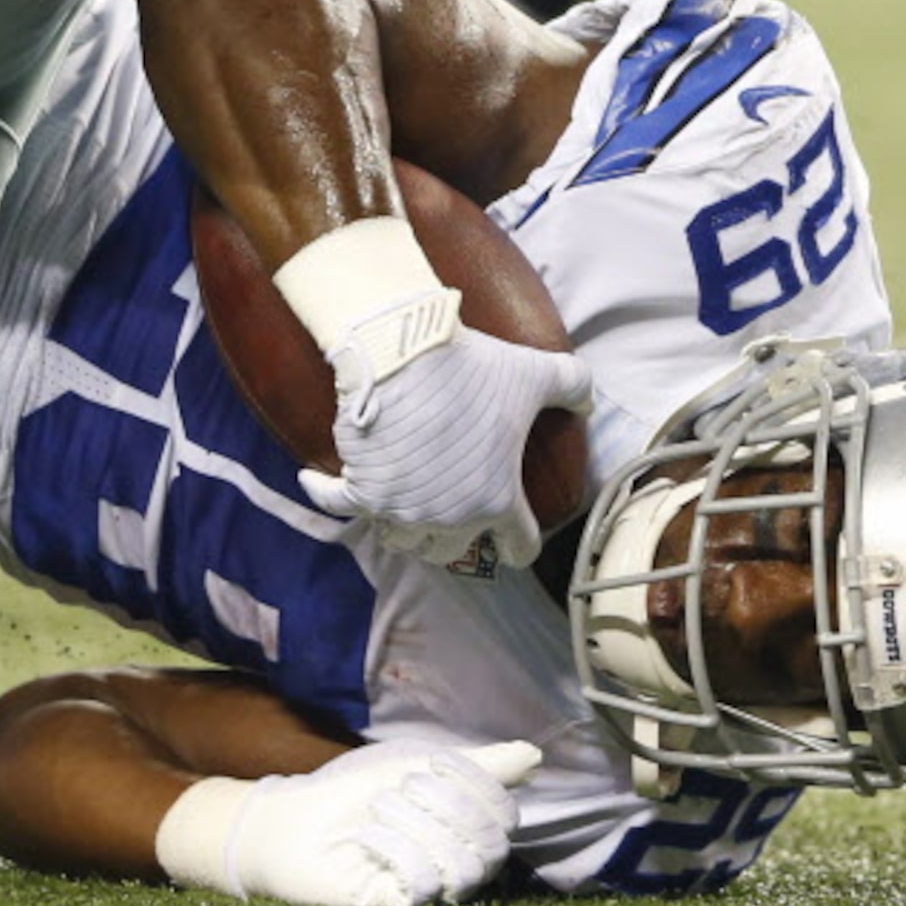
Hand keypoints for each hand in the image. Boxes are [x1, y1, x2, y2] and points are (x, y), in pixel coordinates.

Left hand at [220, 739, 542, 905]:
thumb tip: (534, 756)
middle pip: (492, 843)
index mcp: (463, 829)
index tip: (435, 762)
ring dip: (417, 824)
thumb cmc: (351, 794)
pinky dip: (395, 849)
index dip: (479, 785)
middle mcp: (454, 863)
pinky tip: (367, 838)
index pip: (505, 816)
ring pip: (462, 866)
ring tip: (379, 809)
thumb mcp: (415, 767)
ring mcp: (428, 891)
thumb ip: (477, 766)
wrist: (290, 821)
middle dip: (446, 803)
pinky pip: (424, 885)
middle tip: (402, 787)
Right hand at [298, 304, 593, 568]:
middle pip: (451, 550)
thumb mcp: (534, 373)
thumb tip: (587, 397)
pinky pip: (337, 504)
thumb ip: (572, 385)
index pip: (519, 546)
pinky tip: (317, 481)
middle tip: (449, 512)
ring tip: (400, 501)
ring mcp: (400, 509)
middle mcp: (448, 517)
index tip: (513, 546)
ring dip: (400, 523)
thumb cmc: (472, 369)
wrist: (405, 355)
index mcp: (496, 500)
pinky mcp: (360, 491)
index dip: (519, 545)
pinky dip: (326, 494)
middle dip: (453, 535)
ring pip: (400, 536)